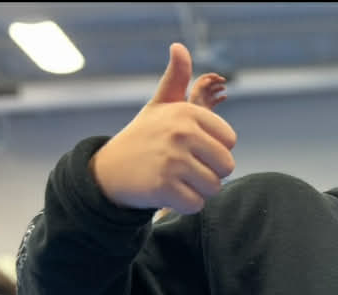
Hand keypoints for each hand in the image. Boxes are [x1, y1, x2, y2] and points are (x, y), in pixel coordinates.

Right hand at [90, 43, 236, 214]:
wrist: (108, 170)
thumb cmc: (143, 137)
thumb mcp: (161, 106)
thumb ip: (177, 79)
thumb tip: (179, 47)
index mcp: (188, 112)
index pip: (230, 141)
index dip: (214, 150)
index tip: (191, 147)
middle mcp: (182, 132)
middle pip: (227, 166)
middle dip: (210, 173)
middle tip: (185, 169)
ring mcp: (173, 160)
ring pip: (214, 188)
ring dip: (198, 190)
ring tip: (176, 180)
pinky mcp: (164, 187)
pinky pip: (196, 205)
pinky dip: (185, 205)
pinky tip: (168, 194)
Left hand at [189, 72, 227, 109]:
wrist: (195, 117)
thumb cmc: (194, 105)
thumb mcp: (196, 94)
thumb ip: (202, 85)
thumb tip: (209, 79)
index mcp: (197, 88)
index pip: (204, 78)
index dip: (211, 76)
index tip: (217, 76)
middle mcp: (202, 92)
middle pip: (210, 83)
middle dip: (217, 80)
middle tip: (224, 80)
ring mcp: (206, 98)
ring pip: (214, 91)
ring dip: (219, 88)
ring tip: (223, 88)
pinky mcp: (209, 105)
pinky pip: (216, 100)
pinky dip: (221, 98)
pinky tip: (225, 96)